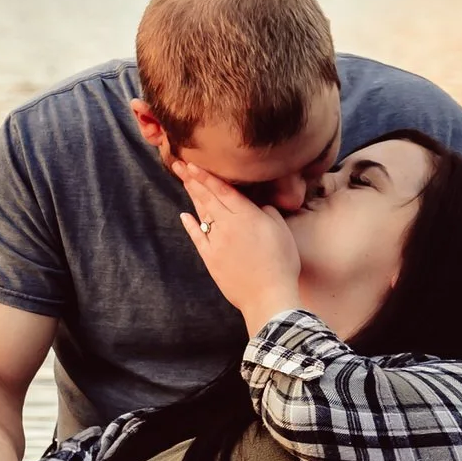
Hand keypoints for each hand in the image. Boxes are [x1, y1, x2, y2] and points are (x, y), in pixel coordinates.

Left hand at [176, 161, 301, 333]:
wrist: (268, 295)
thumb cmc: (281, 264)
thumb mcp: (282, 231)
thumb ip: (268, 212)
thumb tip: (257, 205)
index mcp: (247, 215)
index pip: (223, 190)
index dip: (207, 176)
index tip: (194, 164)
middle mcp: (228, 225)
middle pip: (208, 198)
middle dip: (193, 180)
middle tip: (180, 165)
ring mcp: (216, 242)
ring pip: (202, 214)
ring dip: (193, 197)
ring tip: (184, 182)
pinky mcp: (210, 258)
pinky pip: (197, 237)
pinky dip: (190, 225)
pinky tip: (184, 215)